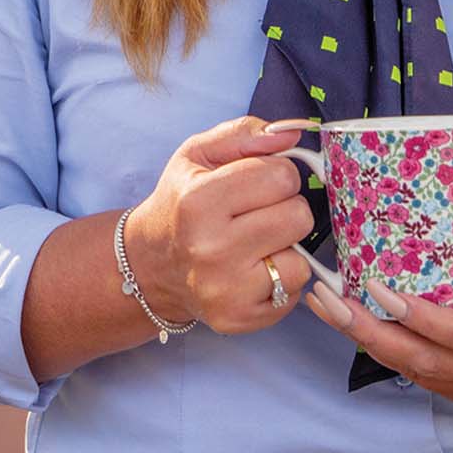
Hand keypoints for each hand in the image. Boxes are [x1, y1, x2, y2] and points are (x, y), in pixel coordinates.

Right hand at [122, 115, 322, 334]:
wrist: (151, 264)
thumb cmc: (181, 202)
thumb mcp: (198, 154)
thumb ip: (245, 133)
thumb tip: (292, 133)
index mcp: (199, 201)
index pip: (282, 176)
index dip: (277, 174)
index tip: (258, 183)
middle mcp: (211, 248)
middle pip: (298, 216)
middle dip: (286, 208)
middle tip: (258, 213)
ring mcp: (226, 290)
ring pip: (301, 259)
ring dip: (286, 247)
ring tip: (256, 243)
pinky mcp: (239, 319)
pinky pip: (293, 292)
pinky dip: (280, 278)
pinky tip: (254, 269)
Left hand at [302, 215, 452, 409]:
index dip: (422, 319)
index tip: (380, 288)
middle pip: (428, 362)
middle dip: (373, 333)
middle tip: (331, 299)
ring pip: (415, 372)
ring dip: (365, 340)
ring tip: (325, 304)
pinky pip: (416, 375)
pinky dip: (380, 349)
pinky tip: (349, 319)